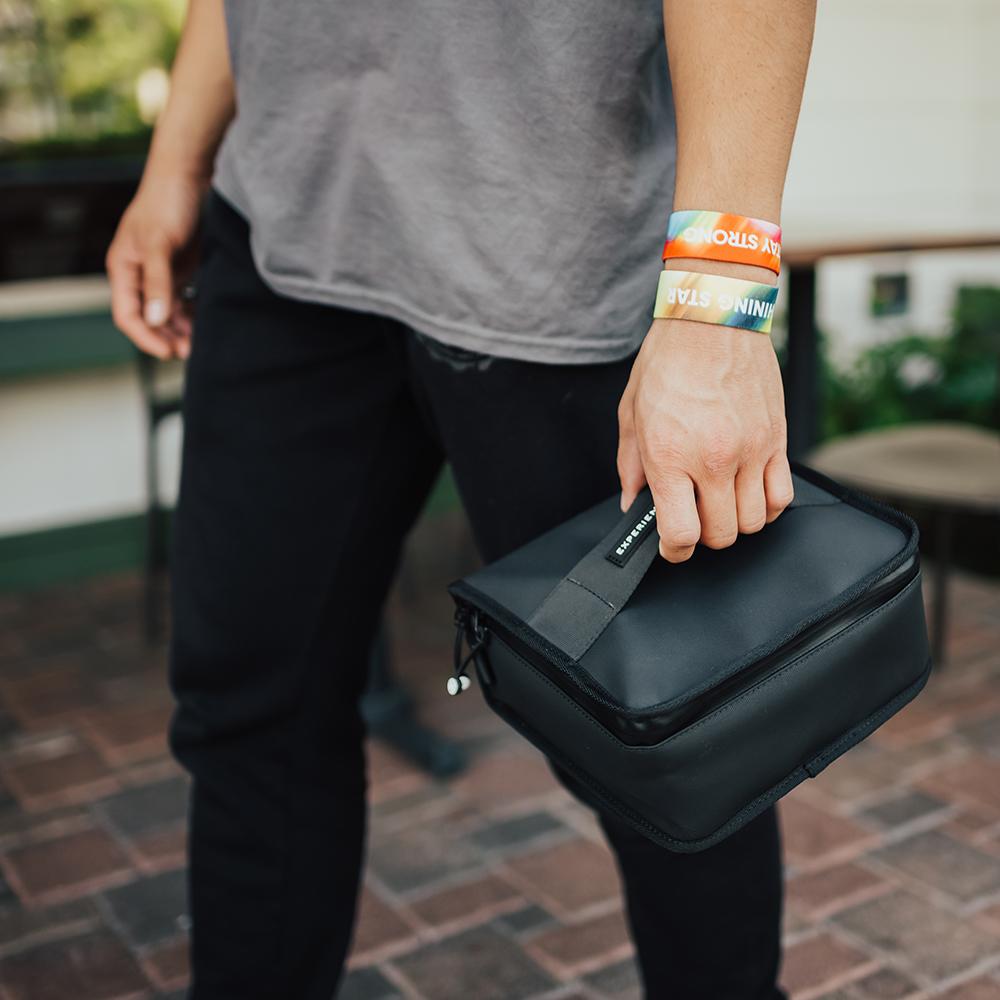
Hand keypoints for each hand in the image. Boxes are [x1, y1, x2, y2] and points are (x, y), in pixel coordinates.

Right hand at [106, 171, 205, 358]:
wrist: (187, 175)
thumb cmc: (167, 203)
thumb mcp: (160, 244)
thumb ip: (158, 282)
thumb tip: (155, 320)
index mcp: (123, 269)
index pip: (127, 315)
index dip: (145, 337)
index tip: (167, 353)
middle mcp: (138, 274)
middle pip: (148, 318)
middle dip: (166, 337)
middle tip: (189, 352)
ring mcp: (160, 272)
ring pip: (166, 312)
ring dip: (180, 329)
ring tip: (199, 343)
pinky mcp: (180, 268)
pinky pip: (182, 299)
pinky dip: (191, 314)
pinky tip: (205, 324)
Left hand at [617, 317, 793, 562]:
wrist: (713, 317)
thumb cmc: (668, 361)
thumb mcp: (631, 413)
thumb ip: (630, 465)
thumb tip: (632, 503)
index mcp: (671, 456)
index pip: (681, 534)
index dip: (675, 552)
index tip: (672, 548)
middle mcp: (714, 459)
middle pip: (720, 535)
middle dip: (704, 538)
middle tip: (693, 519)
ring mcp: (751, 451)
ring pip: (753, 522)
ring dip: (735, 523)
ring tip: (720, 505)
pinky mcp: (777, 439)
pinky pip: (782, 496)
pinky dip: (767, 506)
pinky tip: (749, 493)